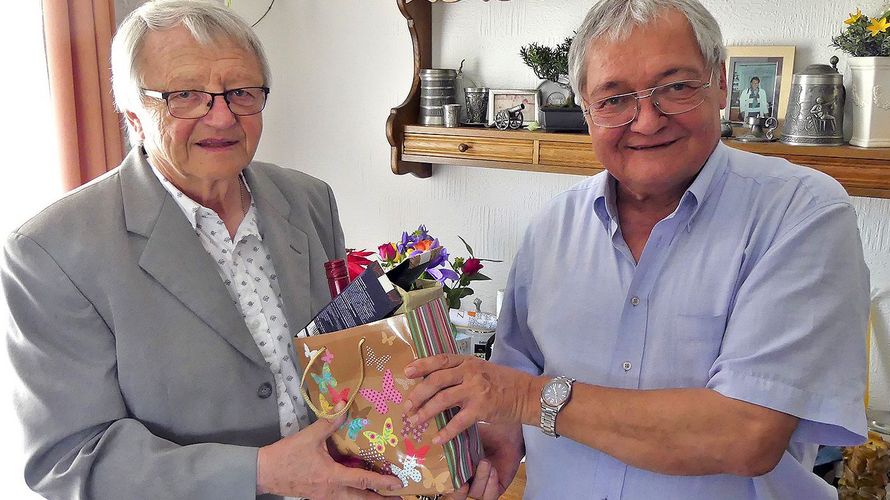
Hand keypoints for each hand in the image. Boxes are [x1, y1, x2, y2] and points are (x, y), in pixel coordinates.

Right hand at [256, 412, 402, 498]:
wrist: (264, 473)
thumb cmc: (287, 456)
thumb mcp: (309, 437)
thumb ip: (328, 422)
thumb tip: (344, 406)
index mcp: (332, 477)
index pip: (363, 481)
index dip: (382, 482)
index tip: (399, 483)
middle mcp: (332, 491)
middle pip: (362, 499)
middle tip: (399, 498)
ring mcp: (325, 496)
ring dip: (368, 499)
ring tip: (383, 497)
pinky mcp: (319, 496)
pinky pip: (342, 498)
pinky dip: (354, 495)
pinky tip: (358, 490)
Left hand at [403, 354, 537, 445]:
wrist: (528, 395)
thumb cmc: (504, 383)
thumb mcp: (482, 370)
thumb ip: (462, 373)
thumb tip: (436, 383)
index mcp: (468, 361)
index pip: (440, 360)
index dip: (422, 365)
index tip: (406, 372)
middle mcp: (470, 372)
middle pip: (436, 380)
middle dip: (418, 394)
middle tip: (406, 406)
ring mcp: (475, 390)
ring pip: (443, 399)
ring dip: (426, 411)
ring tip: (415, 421)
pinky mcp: (482, 408)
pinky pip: (458, 421)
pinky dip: (446, 431)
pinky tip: (437, 438)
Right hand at [450, 423, 523, 499]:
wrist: (509, 432)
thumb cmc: (488, 433)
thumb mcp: (467, 435)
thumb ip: (452, 439)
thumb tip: (435, 439)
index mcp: (459, 468)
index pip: (448, 483)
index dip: (447, 484)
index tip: (449, 476)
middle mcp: (470, 479)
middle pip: (459, 495)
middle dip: (459, 492)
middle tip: (463, 482)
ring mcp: (483, 485)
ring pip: (476, 493)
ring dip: (480, 478)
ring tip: (486, 462)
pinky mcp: (497, 488)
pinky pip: (491, 497)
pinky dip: (491, 486)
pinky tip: (493, 471)